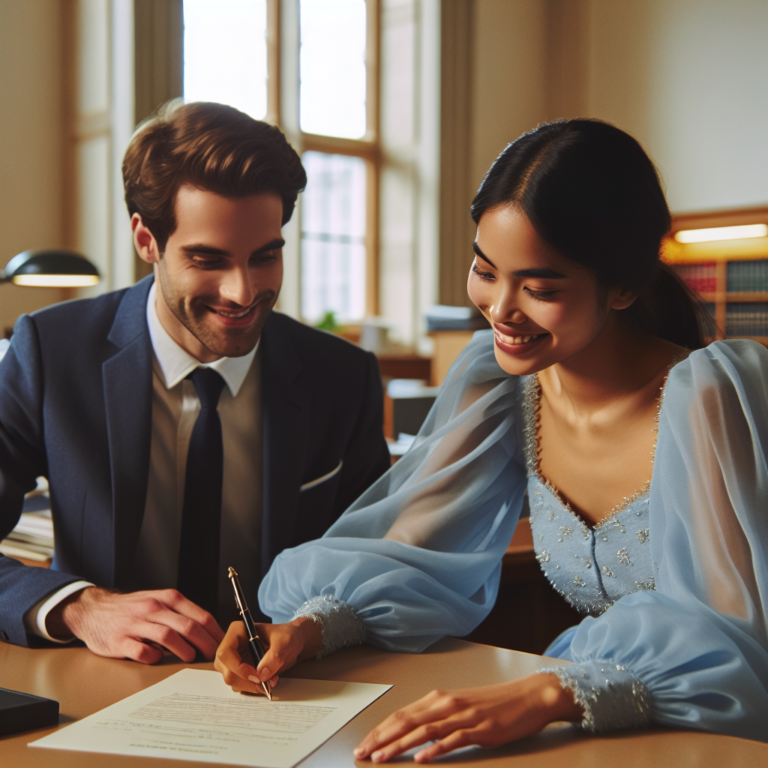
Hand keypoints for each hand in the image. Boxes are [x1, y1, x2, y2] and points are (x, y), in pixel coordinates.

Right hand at [47, 586, 223, 663]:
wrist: (93, 610)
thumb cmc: (131, 608)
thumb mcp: (158, 601)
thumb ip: (179, 613)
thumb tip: (206, 632)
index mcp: (167, 598)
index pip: (199, 614)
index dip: (214, 632)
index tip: (222, 644)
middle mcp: (153, 608)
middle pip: (188, 626)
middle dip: (205, 643)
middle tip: (213, 656)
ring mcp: (136, 624)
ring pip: (168, 636)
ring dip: (184, 650)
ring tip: (190, 657)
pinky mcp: (120, 640)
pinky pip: (142, 651)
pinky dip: (153, 657)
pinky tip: (157, 659)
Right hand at [215, 617, 321, 694]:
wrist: (293, 641)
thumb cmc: (287, 636)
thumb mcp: (285, 642)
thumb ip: (274, 656)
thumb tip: (261, 675)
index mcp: (237, 632)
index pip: (225, 653)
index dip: (237, 667)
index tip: (256, 676)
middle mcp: (231, 646)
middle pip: (226, 670)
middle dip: (245, 681)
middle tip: (266, 682)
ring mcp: (233, 660)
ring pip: (232, 680)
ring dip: (250, 686)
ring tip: (271, 680)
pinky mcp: (239, 671)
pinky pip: (240, 685)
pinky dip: (253, 688)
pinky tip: (267, 681)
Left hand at [354, 673, 582, 763]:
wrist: (529, 696)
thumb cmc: (494, 703)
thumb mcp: (461, 706)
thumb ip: (437, 716)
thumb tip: (411, 732)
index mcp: (439, 698)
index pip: (401, 714)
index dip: (380, 729)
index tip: (364, 744)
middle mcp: (446, 704)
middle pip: (406, 721)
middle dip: (381, 738)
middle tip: (362, 754)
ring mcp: (463, 716)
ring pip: (424, 731)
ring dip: (400, 745)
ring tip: (382, 758)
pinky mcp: (480, 729)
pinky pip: (453, 740)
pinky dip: (435, 750)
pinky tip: (421, 759)